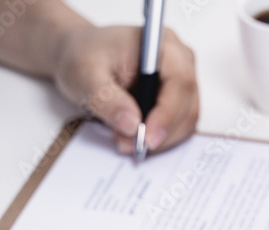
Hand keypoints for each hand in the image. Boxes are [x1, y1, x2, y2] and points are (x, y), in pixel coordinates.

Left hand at [53, 26, 198, 154]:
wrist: (80, 56)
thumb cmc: (84, 55)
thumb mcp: (85, 74)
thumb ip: (107, 99)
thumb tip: (131, 124)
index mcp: (163, 45)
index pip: (180, 82)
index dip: (167, 114)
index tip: (147, 138)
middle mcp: (180, 61)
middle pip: (187, 105)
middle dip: (161, 132)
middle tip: (130, 145)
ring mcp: (182, 82)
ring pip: (185, 121)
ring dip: (159, 139)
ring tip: (125, 140)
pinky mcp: (178, 100)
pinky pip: (178, 126)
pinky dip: (158, 137)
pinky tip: (133, 136)